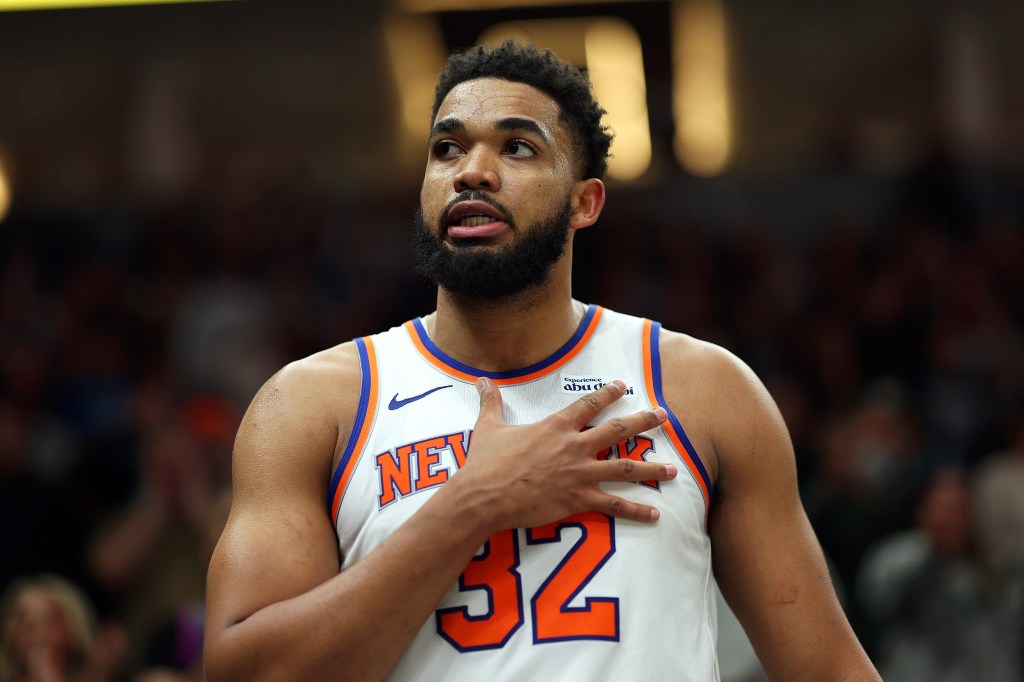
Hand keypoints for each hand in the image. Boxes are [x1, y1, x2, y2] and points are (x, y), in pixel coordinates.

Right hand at [456, 377, 676, 529]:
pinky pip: (614, 505)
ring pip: (625, 468)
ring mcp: (579, 474)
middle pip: (618, 430)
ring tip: (673, 470)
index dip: (608, 393)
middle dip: (644, 422)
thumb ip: (490, 402)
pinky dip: (636, 510)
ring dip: (651, 469)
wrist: (483, 496)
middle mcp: (574, 447)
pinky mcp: (578, 500)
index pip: (589, 404)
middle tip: (664, 417)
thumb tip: (480, 381)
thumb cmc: (485, 463)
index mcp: (555, 427)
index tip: (624, 386)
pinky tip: (655, 514)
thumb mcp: (488, 427)